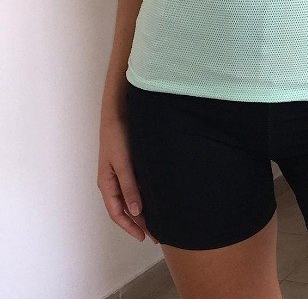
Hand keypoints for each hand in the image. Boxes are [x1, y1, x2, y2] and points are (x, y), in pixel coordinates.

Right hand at [97, 112, 158, 243]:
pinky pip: (135, 187)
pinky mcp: (129, 165)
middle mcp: (112, 181)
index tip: (144, 237)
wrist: (119, 112)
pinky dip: (144, 197)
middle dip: (139, 223)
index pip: (117, 213)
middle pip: (125, 209)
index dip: (130, 227)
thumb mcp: (123, 163)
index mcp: (106, 183)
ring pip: (131, 199)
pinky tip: (156, 200)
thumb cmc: (118, 136)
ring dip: (142, 211)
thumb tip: (136, 211)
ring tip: (159, 222)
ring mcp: (120, 173)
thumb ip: (129, 187)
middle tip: (157, 235)